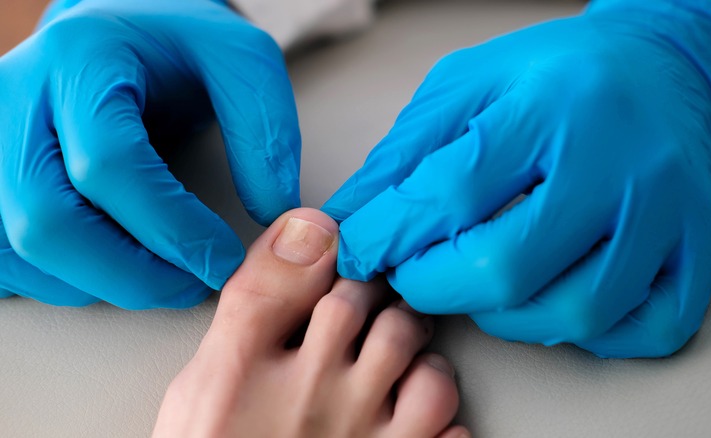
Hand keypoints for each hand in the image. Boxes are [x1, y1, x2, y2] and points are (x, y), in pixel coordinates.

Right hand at [0, 0, 300, 308]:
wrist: (123, 35)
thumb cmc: (180, 48)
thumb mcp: (240, 62)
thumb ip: (264, 131)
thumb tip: (274, 214)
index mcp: (81, 60)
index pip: (109, 164)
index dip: (172, 228)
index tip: (225, 258)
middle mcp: (16, 99)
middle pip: (47, 220)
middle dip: (130, 274)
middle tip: (192, 286)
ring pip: (18, 247)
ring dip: (95, 284)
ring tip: (161, 278)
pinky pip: (1, 256)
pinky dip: (56, 281)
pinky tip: (109, 271)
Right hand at [155, 208, 466, 437]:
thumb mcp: (205, 380)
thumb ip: (253, 302)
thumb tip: (304, 230)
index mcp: (250, 371)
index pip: (301, 276)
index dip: (327, 254)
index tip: (335, 256)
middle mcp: (314, 401)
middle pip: (372, 311)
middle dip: (375, 298)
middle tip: (369, 309)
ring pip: (428, 368)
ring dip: (420, 359)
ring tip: (397, 364)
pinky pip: (452, 432)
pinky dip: (444, 420)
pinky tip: (413, 417)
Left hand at [323, 0, 710, 356]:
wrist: (659, 67)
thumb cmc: (554, 76)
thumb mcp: (465, 86)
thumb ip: (403, 155)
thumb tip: (349, 222)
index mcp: (548, 106)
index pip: (451, 194)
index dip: (389, 236)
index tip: (360, 251)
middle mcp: (616, 161)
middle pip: (508, 267)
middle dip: (435, 287)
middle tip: (412, 274)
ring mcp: (666, 212)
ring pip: (576, 311)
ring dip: (505, 316)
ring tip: (479, 282)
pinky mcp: (698, 249)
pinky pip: (647, 329)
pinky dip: (591, 333)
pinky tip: (554, 297)